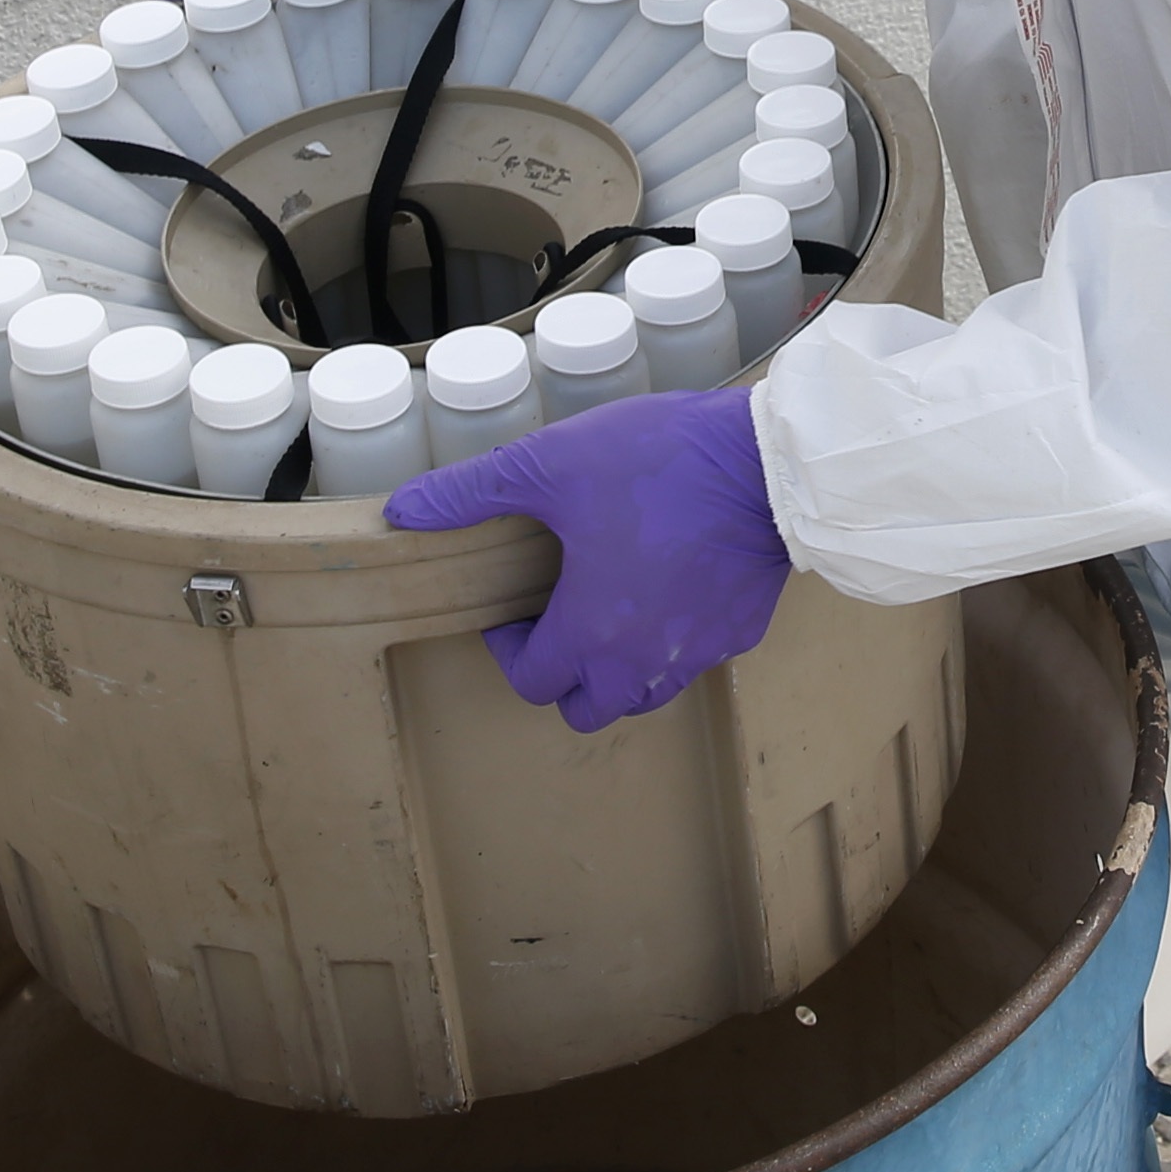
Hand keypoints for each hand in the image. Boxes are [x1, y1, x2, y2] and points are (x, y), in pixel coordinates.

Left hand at [385, 386, 784, 729]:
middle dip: (561, 679)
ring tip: (610, 613)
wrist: (768, 463)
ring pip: (644, 695)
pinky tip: (672, 588)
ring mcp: (699, 651)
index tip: (512, 612)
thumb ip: (470, 492)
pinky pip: (696, 659)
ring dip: (616, 672)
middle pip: (587, 710)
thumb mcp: (550, 464)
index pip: (533, 682)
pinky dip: (674, 642)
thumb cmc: (658, 462)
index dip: (509, 651)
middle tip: (555, 624)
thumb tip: (402, 511)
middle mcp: (643, 658)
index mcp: (590, 630)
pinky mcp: (742, 631)